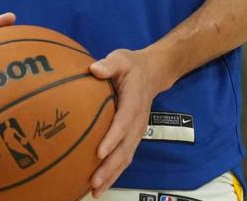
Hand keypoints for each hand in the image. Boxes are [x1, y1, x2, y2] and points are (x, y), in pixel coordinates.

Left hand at [88, 48, 166, 196]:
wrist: (153, 73)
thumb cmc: (132, 66)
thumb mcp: (121, 58)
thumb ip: (109, 64)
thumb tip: (94, 69)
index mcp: (133, 103)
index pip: (123, 123)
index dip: (112, 138)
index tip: (99, 152)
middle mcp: (137, 122)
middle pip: (125, 149)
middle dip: (110, 167)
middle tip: (94, 181)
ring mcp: (137, 131)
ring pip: (125, 157)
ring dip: (111, 175)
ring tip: (95, 190)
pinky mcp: (133, 136)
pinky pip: (124, 157)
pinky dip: (114, 172)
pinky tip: (100, 183)